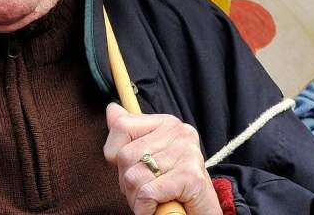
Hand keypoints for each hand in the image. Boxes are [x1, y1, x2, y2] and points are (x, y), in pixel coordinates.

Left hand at [103, 103, 221, 214]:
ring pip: (134, 177)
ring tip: (153, 200)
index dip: (115, 155)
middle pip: (125, 155)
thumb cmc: (172, 187)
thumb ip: (129, 134)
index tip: (132, 169)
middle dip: (127, 182)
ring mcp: (186, 152)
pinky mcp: (190, 176)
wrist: (201, 212)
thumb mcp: (148, 156)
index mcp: (167, 123)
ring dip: (137, 198)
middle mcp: (179, 132)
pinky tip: (156, 208)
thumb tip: (112, 109)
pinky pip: (147, 193)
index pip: (122, 126)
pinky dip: (145, 207)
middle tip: (146, 191)